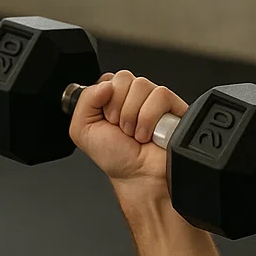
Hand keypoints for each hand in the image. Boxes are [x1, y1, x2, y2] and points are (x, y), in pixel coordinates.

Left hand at [69, 71, 187, 193]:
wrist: (139, 177)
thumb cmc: (115, 157)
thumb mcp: (83, 130)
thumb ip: (85, 100)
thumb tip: (106, 84)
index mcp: (112, 98)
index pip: (108, 78)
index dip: (104, 99)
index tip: (107, 120)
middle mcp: (133, 96)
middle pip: (123, 78)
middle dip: (117, 109)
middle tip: (121, 130)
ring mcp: (153, 99)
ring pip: (141, 85)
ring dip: (133, 116)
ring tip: (136, 134)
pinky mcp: (173, 105)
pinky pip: (159, 95)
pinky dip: (149, 118)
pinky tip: (149, 134)